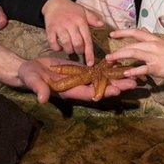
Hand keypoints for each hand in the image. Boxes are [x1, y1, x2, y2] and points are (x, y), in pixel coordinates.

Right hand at [16, 57, 135, 103]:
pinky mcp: (78, 70)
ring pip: (100, 79)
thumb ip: (39, 89)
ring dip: (115, 77)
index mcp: (69, 90)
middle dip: (117, 85)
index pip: (89, 93)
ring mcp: (79, 78)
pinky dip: (106, 69)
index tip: (117, 91)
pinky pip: (95, 70)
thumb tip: (42, 99)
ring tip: (132, 74)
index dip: (103, 92)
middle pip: (100, 87)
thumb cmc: (30, 76)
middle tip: (135, 83)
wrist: (28, 69)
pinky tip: (117, 64)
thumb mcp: (33, 81)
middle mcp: (77, 86)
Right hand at [41, 0, 103, 65]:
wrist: (54, 2)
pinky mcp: (50, 29)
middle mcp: (71, 24)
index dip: (89, 53)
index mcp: (80, 21)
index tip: (90, 64)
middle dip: (79, 51)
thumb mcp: (83, 11)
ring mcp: (60, 27)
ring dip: (69, 50)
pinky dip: (57, 48)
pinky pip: (53, 43)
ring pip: (66, 44)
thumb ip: (93, 19)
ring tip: (70, 49)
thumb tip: (102, 25)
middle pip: (77, 43)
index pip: (87, 39)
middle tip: (79, 50)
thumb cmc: (71, 9)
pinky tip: (59, 47)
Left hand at [106, 29, 163, 82]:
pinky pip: (142, 69)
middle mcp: (153, 45)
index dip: (122, 32)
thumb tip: (143, 32)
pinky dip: (133, 71)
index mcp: (154, 39)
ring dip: (120, 57)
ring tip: (110, 61)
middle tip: (107, 56)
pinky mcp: (157, 67)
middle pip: (131, 45)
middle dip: (117, 50)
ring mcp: (155, 56)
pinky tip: (125, 73)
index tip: (112, 34)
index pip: (136, 32)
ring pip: (133, 53)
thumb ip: (152, 41)